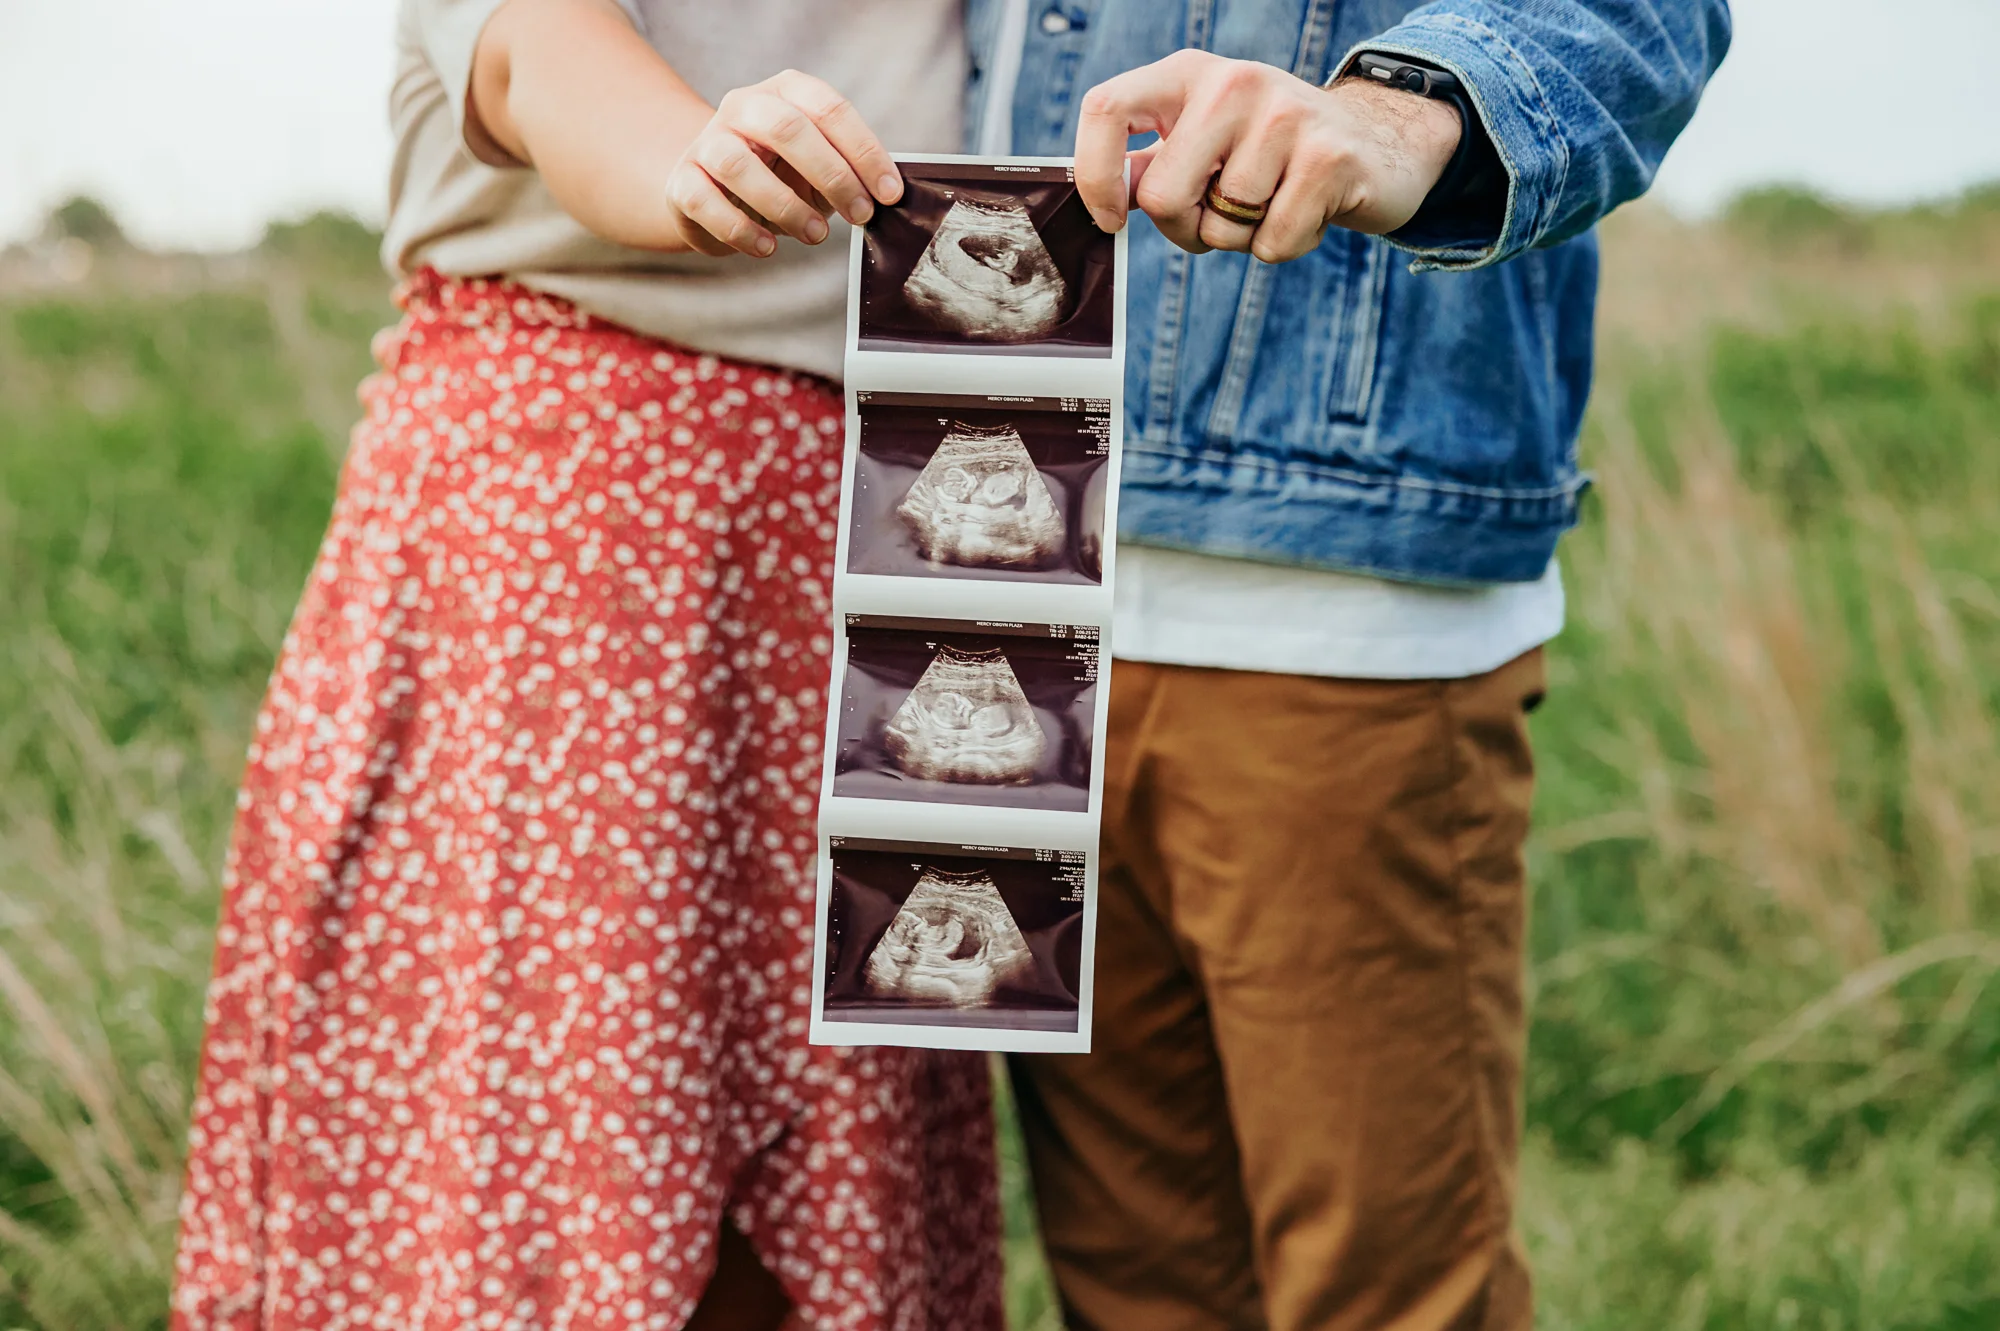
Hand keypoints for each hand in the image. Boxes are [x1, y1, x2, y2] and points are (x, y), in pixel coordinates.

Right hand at [665, 70, 904, 257]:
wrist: (714, 193)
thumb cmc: (780, 178)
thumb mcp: (819, 167)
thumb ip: (850, 171)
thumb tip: (890, 193)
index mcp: (784, 92)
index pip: (828, 108)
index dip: (864, 151)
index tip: (889, 193)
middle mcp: (742, 106)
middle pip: (785, 128)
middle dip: (832, 175)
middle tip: (860, 214)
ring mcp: (706, 141)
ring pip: (738, 164)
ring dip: (786, 206)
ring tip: (816, 235)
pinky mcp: (681, 180)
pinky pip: (704, 202)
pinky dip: (740, 230)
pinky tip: (767, 247)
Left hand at [1075, 50, 1462, 262]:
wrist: (1375, 143)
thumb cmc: (1271, 155)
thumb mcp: (1205, 142)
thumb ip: (1152, 166)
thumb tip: (1101, 201)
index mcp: (1189, 74)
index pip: (1106, 109)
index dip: (1095, 176)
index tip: (1113, 219)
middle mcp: (1233, 82)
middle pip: (1164, 196)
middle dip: (1187, 230)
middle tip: (1222, 214)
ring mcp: (1285, 114)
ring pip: (1222, 228)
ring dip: (1243, 239)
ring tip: (1274, 202)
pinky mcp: (1329, 157)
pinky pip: (1272, 243)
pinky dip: (1284, 246)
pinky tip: (1307, 211)